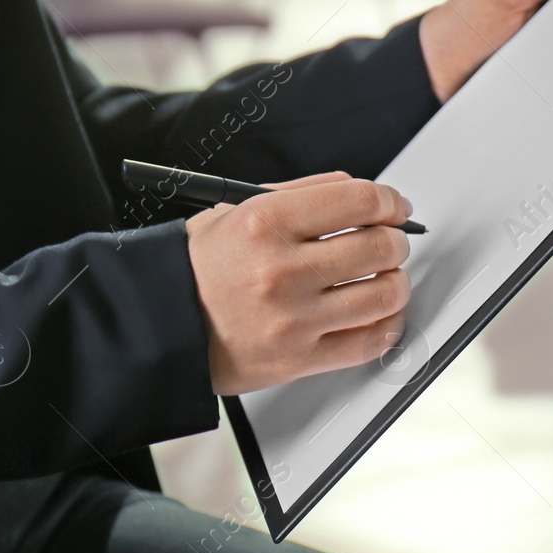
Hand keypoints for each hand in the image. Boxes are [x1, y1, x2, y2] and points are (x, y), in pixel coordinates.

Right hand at [186, 171, 413, 394]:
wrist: (158, 325)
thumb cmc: (198, 267)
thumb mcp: (237, 209)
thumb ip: (303, 194)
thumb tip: (360, 192)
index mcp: (265, 223)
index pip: (358, 201)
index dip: (389, 201)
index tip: (394, 207)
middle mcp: (281, 271)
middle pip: (379, 247)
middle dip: (395, 240)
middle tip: (390, 241)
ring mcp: (293, 319)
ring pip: (384, 294)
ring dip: (395, 281)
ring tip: (384, 276)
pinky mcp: (299, 359)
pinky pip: (370, 342)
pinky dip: (388, 324)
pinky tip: (381, 313)